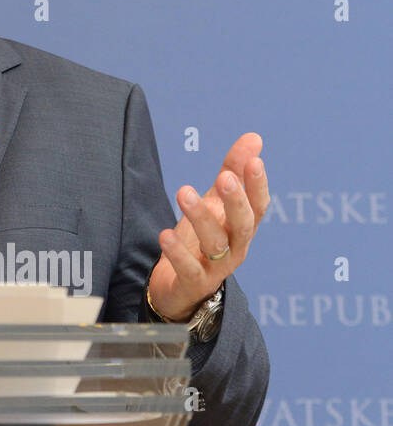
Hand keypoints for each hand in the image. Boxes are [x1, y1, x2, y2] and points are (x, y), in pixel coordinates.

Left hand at [148, 132, 269, 321]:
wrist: (180, 287)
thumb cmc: (202, 239)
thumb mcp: (216, 203)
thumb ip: (232, 171)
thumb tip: (254, 138)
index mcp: (242, 227)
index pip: (258, 206)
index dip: (258, 185)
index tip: (254, 161)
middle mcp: (235, 248)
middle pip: (243, 225)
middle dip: (236, 201)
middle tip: (225, 178)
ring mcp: (216, 268)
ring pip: (215, 244)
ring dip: (201, 217)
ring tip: (184, 192)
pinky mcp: (193, 283)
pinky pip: (189, 269)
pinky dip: (178, 253)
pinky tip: (166, 234)